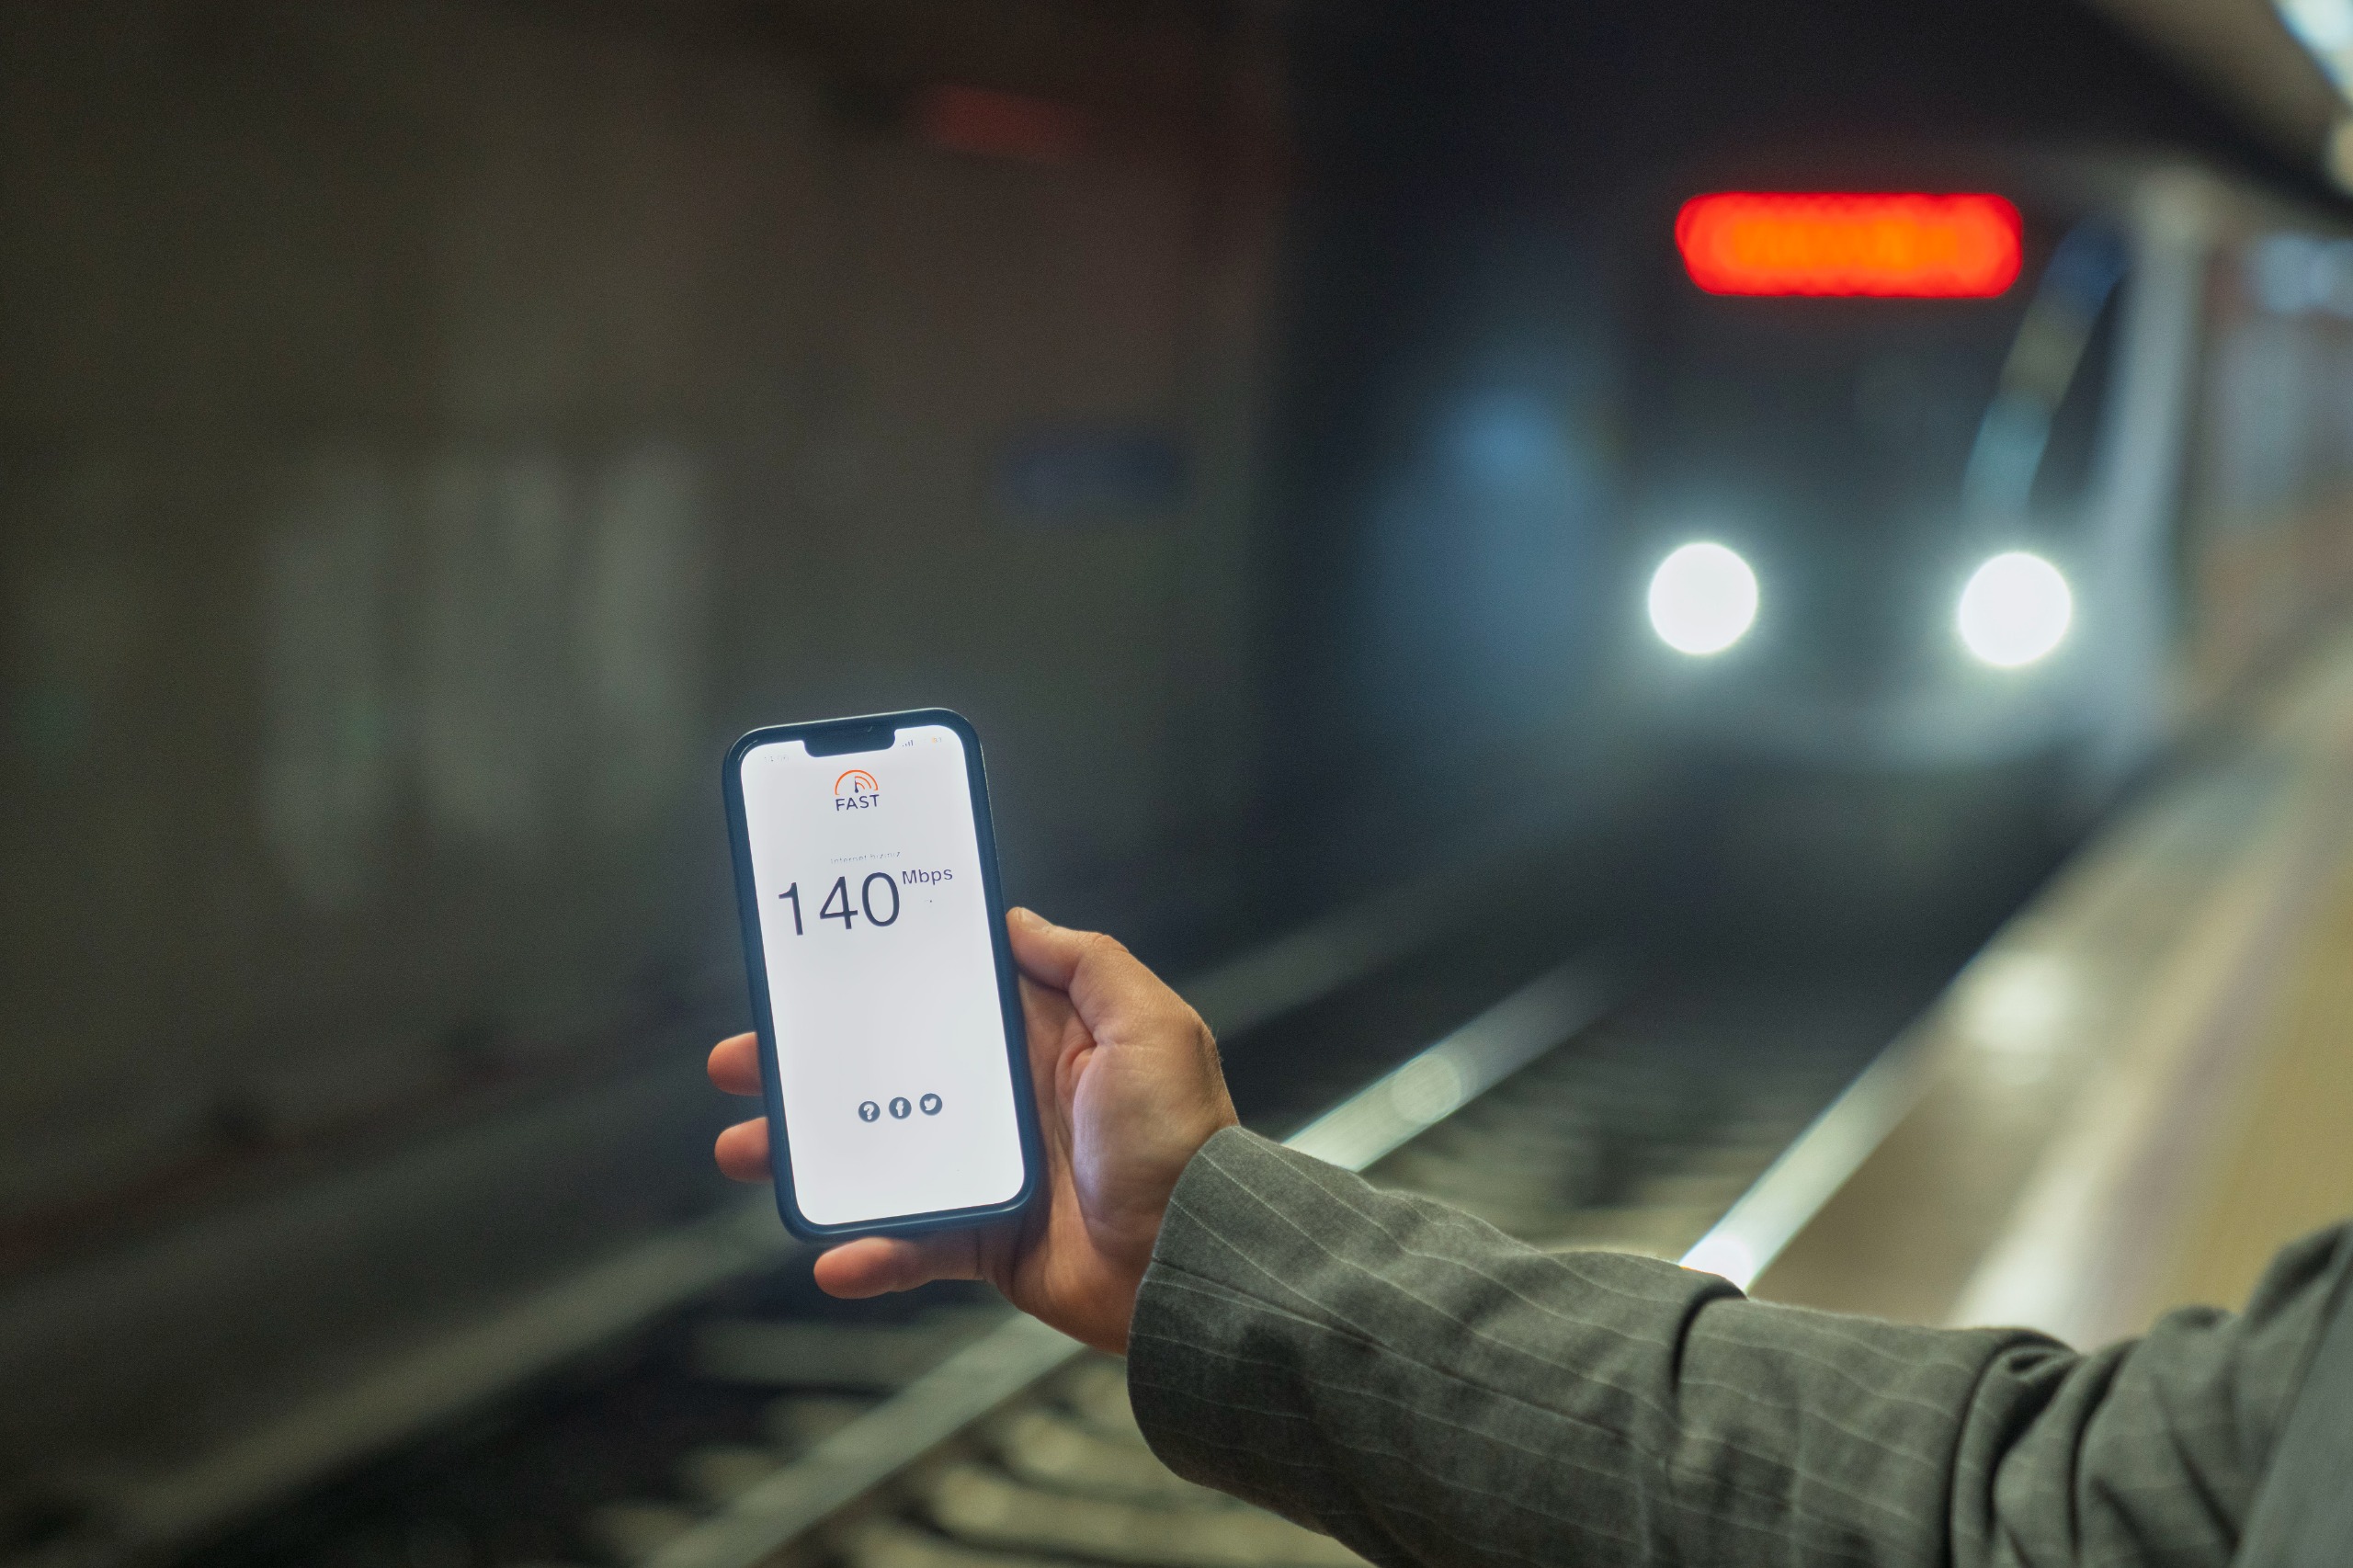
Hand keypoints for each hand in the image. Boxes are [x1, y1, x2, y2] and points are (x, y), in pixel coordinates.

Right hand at [708, 907, 1237, 1353]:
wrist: (1196, 1262)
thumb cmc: (1183, 1141)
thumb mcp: (1153, 1027)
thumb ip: (1088, 963)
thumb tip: (1017, 920)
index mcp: (1043, 1039)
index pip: (943, 997)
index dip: (876, 981)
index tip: (810, 969)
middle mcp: (1008, 1098)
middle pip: (887, 1071)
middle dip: (809, 1066)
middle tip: (742, 1060)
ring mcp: (990, 1170)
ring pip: (877, 1154)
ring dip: (809, 1155)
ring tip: (747, 1151)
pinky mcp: (985, 1239)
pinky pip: (911, 1243)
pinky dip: (868, 1252)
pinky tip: (833, 1255)